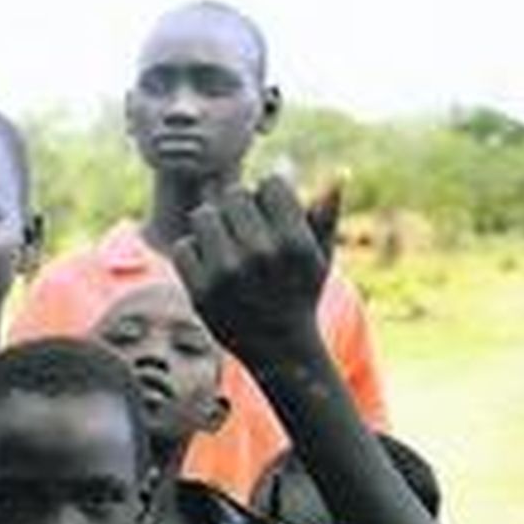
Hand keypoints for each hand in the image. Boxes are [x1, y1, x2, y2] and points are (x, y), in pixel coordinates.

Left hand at [169, 176, 331, 370]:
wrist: (280, 351)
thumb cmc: (301, 295)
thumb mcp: (321, 258)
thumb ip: (326, 216)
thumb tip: (339, 172)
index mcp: (294, 242)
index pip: (270, 183)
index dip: (268, 194)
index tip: (270, 214)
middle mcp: (261, 255)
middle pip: (233, 194)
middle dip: (238, 207)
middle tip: (244, 229)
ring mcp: (227, 274)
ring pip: (203, 215)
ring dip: (211, 225)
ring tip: (225, 243)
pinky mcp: (201, 293)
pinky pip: (184, 246)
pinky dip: (193, 253)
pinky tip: (210, 265)